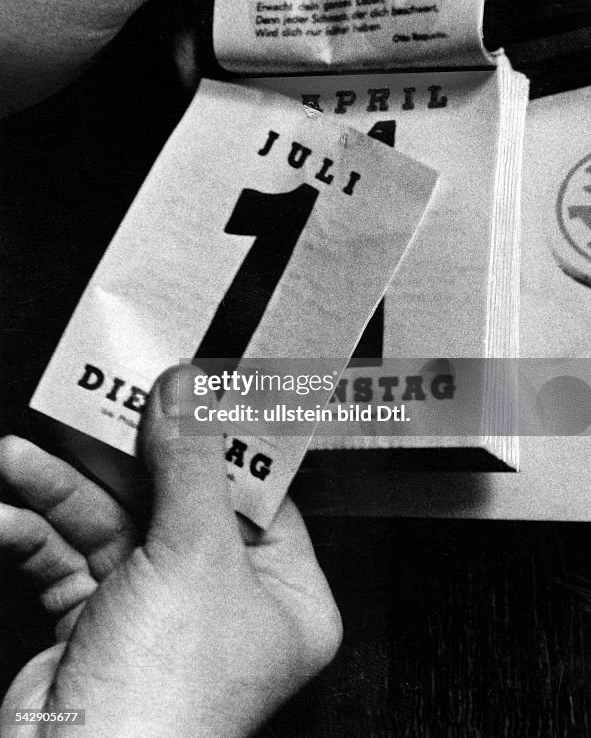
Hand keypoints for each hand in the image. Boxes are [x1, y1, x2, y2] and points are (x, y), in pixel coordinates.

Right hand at [0, 366, 340, 737]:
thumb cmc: (168, 701)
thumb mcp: (193, 556)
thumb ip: (190, 463)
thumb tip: (189, 392)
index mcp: (283, 595)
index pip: (257, 491)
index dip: (220, 438)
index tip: (192, 387)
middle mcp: (224, 601)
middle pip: (177, 496)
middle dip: (125, 455)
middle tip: (97, 405)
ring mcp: (158, 609)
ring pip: (113, 520)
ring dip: (61, 488)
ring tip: (23, 457)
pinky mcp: (99, 620)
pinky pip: (68, 556)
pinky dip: (35, 531)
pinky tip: (8, 514)